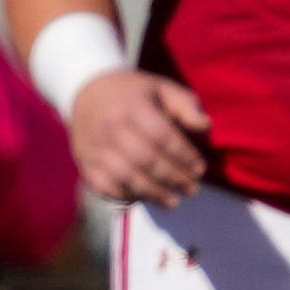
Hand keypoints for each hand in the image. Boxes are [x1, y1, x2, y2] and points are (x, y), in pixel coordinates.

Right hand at [68, 68, 210, 206]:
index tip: (200, 169)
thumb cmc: (135, 92)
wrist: (89, 91)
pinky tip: (144, 199)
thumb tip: (206, 127)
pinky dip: (124, 195)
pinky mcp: (84, 162)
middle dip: (172, 177)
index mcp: (133, 106)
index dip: (183, 155)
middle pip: (144, 159)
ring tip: (174, 202)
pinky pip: (103, 185)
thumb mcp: (163, 88)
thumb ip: (186, 106)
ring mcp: (94, 147)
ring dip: (151, 192)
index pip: (161, 135)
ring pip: (124, 176)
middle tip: (192, 189)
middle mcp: (110, 127)